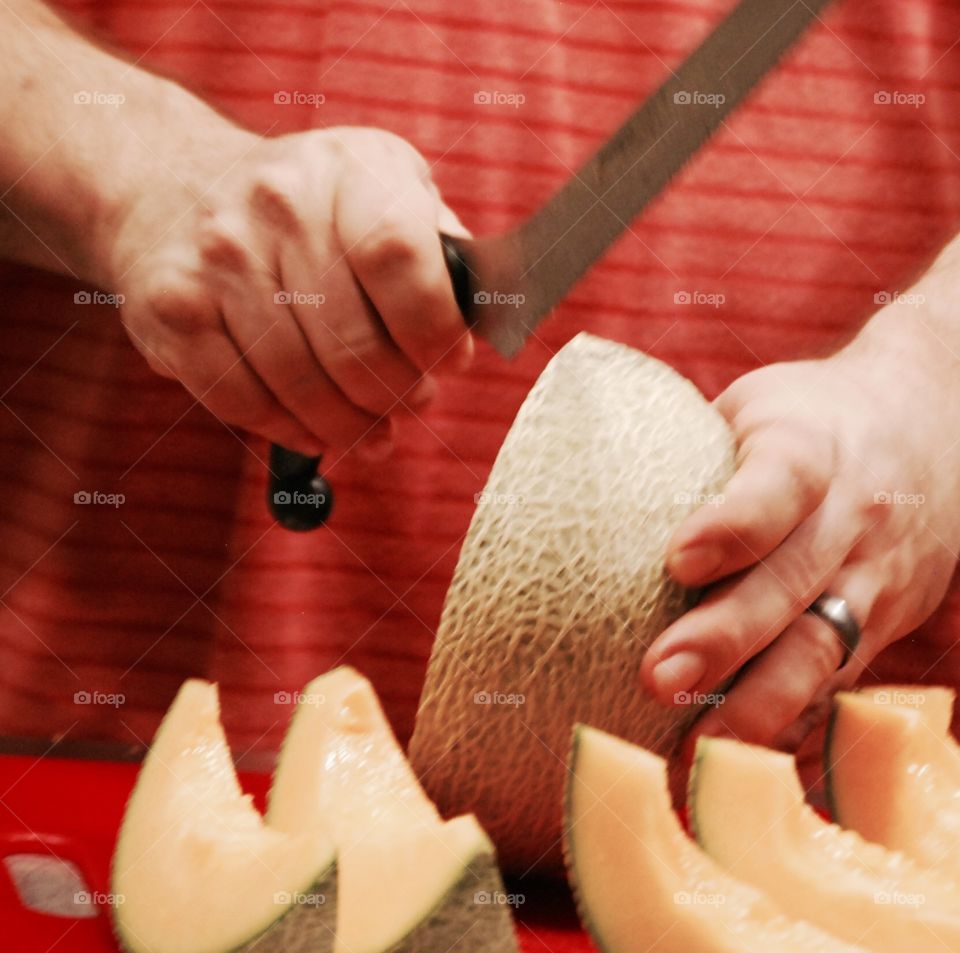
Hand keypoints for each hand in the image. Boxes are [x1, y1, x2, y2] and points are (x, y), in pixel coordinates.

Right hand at [108, 124, 470, 457]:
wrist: (170, 188)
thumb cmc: (307, 208)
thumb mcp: (381, 188)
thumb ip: (436, 247)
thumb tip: (483, 320)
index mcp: (348, 169)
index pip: (400, 257)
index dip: (433, 329)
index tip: (448, 360)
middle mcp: (277, 203)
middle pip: (354, 343)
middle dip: (398, 395)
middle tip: (413, 404)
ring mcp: (217, 257)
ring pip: (302, 384)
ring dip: (349, 426)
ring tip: (373, 431)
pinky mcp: (173, 310)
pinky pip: (245, 400)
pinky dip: (290, 430)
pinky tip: (316, 431)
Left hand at [640, 294, 959, 749]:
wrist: (934, 426)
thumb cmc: (812, 418)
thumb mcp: (756, 406)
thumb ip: (691, 450)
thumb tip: (578, 489)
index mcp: (811, 446)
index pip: (778, 484)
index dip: (732, 525)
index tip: (676, 560)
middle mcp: (852, 514)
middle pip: (791, 581)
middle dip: (725, 637)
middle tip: (657, 677)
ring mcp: (877, 574)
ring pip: (822, 645)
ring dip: (758, 701)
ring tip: (694, 748)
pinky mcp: (888, 620)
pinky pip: (839, 678)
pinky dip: (791, 720)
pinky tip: (738, 755)